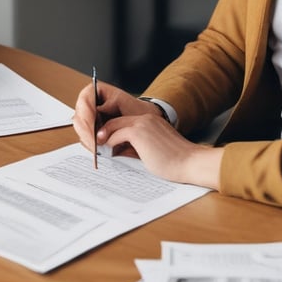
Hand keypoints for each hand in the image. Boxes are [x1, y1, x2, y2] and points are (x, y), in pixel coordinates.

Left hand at [73, 78, 221, 188]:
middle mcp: (144, 118)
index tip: (100, 142)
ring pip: (112, 125)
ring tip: (94, 148)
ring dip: (101, 137)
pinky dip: (108, 142)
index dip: (109, 131)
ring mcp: (142, 123)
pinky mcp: (139, 132)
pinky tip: (106, 151)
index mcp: (149, 121)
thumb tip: (114, 150)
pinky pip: (115, 133)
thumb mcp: (151, 151)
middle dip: (99, 132)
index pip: (121, 122)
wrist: (190, 163)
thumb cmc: (174, 162)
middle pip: (113, 121)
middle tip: (91, 144)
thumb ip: (134, 146)